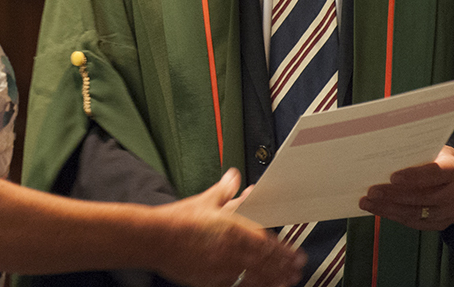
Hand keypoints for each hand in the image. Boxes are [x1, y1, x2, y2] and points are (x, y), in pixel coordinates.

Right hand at [155, 169, 304, 286]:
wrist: (155, 238)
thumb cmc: (178, 220)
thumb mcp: (205, 201)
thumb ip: (225, 191)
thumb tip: (235, 178)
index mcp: (232, 229)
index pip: (266, 243)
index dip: (285, 250)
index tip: (297, 254)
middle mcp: (231, 251)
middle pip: (265, 262)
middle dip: (284, 267)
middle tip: (298, 269)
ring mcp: (222, 268)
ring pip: (255, 277)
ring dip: (274, 280)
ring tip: (286, 282)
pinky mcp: (211, 281)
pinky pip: (237, 286)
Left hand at [358, 145, 453, 230]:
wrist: (453, 175)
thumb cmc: (436, 158)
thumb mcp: (430, 149)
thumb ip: (412, 154)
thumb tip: (382, 156)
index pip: (434, 173)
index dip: (414, 176)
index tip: (392, 177)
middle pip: (422, 197)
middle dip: (393, 195)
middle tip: (372, 192)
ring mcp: (449, 211)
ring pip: (415, 213)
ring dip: (388, 209)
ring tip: (368, 202)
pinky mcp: (440, 223)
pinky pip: (413, 222)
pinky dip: (393, 216)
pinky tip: (378, 209)